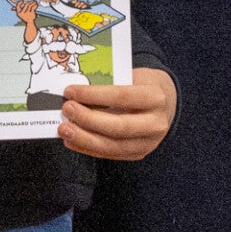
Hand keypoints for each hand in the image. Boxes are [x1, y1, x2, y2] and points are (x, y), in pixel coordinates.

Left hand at [59, 68, 175, 160]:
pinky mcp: (139, 153)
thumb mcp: (133, 76)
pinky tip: (72, 141)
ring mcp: (149, 142)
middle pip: (118, 126)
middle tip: (67, 110)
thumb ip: (110, 85)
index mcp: (155, 97)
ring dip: (84, 139)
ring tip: (64, 129)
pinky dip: (88, 148)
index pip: (121, 96)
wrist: (166, 102)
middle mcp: (156, 123)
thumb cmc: (143, 85)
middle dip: (88, 120)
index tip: (71, 91)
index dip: (93, 95)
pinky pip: (110, 154)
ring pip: (113, 146)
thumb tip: (76, 94)